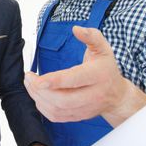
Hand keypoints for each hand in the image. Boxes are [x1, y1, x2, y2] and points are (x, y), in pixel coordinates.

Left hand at [24, 26, 145, 126]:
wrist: (117, 95)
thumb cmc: (106, 69)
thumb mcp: (103, 48)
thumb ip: (91, 36)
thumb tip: (76, 28)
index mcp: (98, 75)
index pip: (74, 79)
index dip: (54, 80)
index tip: (37, 79)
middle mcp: (93, 95)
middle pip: (63, 99)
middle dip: (40, 90)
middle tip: (28, 78)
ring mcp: (85, 109)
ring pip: (57, 109)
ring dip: (38, 98)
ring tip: (30, 84)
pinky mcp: (78, 117)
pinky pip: (57, 117)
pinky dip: (43, 107)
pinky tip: (38, 95)